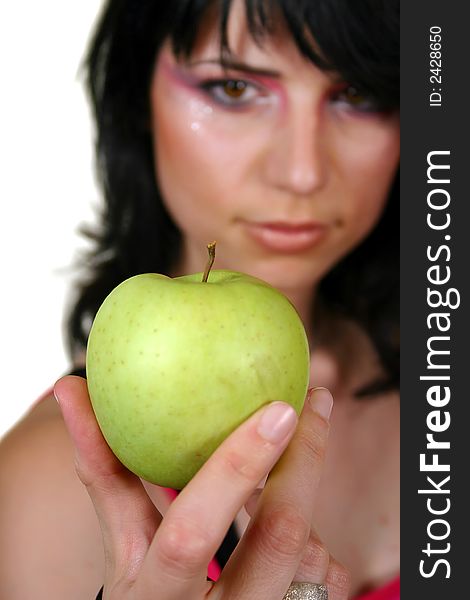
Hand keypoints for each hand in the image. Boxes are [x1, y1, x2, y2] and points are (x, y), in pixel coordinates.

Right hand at [54, 376, 349, 599]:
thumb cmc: (145, 598)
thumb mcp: (122, 549)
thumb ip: (105, 473)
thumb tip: (70, 390)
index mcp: (158, 599)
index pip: (192, 535)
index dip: (233, 469)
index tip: (274, 408)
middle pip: (278, 538)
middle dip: (304, 460)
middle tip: (315, 399)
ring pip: (312, 555)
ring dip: (310, 486)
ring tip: (314, 425)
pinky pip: (325, 570)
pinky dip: (313, 523)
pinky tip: (301, 483)